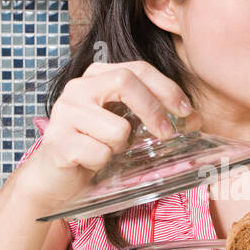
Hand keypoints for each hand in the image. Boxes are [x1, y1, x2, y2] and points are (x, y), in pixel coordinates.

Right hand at [18, 61, 198, 208]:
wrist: (55, 180)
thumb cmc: (94, 149)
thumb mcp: (126, 126)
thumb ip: (153, 116)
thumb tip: (195, 119)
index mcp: (96, 77)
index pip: (138, 69)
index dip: (167, 88)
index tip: (186, 111)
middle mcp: (78, 88)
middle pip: (125, 81)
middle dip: (153, 109)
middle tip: (167, 134)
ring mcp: (64, 112)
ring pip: (117, 128)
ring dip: (122, 147)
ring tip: (108, 152)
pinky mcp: (57, 140)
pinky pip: (99, 153)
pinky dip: (103, 164)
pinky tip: (91, 163)